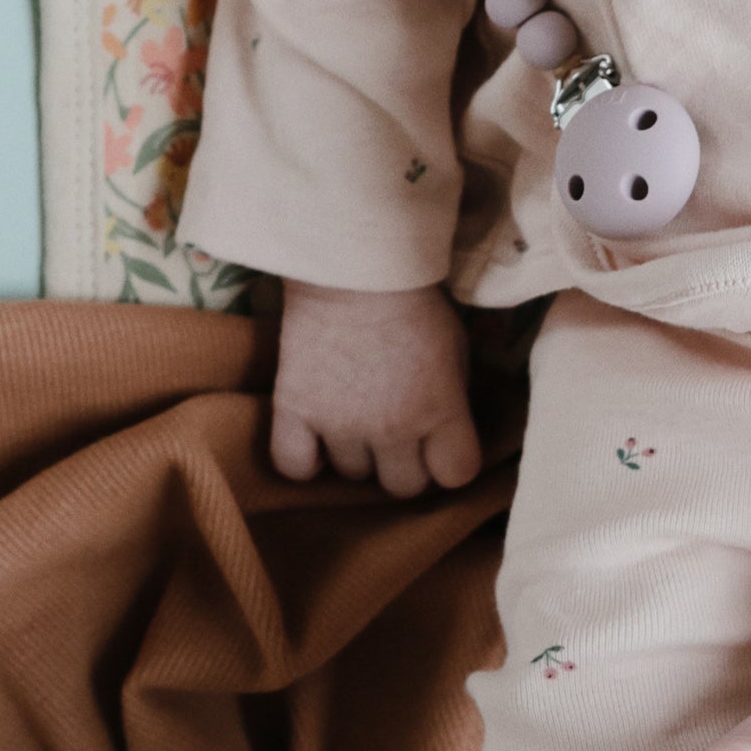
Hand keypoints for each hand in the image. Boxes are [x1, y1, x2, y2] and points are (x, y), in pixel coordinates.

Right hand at [269, 277, 482, 496]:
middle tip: (400, 431)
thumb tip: (450, 426)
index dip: (451, 459)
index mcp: (439, 409)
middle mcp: (391, 428)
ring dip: (358, 452)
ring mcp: (339, 424)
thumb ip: (452, 394)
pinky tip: (316, 438)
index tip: (444, 444)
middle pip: (403, 486)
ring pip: (353, 475)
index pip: (456, 473)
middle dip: (406, 462)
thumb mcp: (456, 344)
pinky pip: (295, 466)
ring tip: (357, 416)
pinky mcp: (294, 411)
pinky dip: (305, 460)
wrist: (352, 264)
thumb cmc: (414, 298)